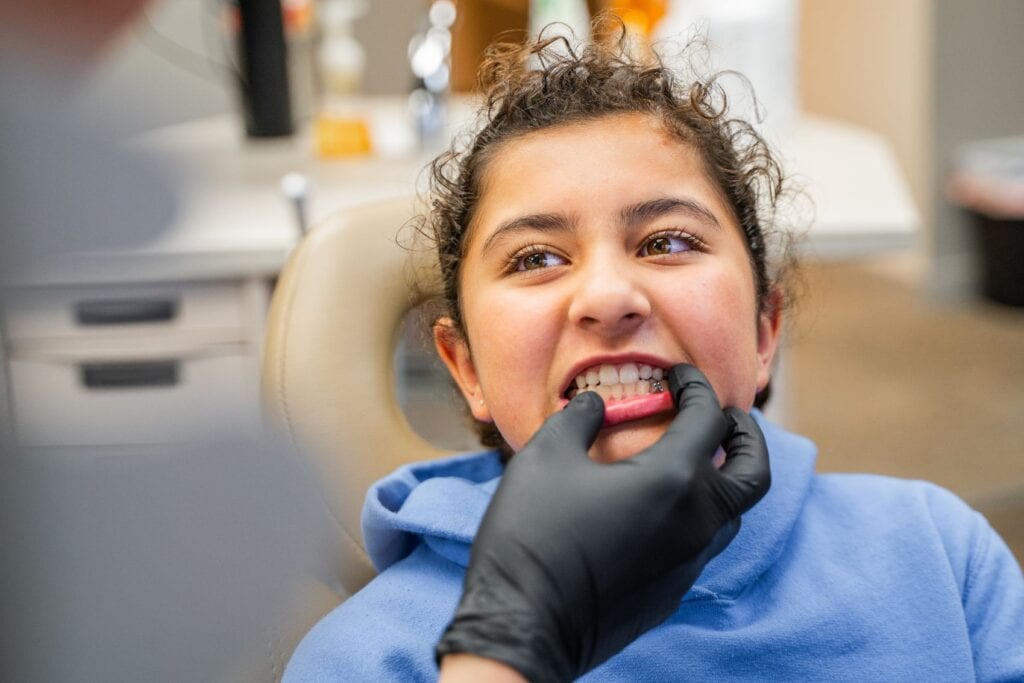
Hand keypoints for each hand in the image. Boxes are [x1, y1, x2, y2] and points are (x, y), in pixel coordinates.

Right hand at [435, 364, 770, 681]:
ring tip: (691, 462)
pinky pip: (701, 545)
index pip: (707, 417)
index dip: (695, 386)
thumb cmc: (531, 535)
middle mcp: (696, 522)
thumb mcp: (545, 456)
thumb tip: (596, 404)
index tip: (678, 375)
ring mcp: (689, 563)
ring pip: (732, 514)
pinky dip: (695, 516)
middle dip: (747, 436)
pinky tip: (656, 511)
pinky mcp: (673, 592)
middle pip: (753, 471)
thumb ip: (579, 418)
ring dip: (722, 479)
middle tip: (724, 417)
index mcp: (672, 480)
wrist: (524, 626)